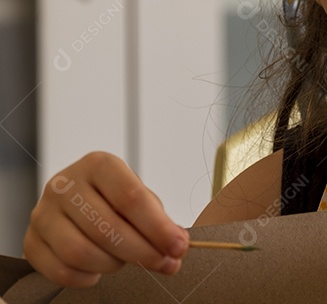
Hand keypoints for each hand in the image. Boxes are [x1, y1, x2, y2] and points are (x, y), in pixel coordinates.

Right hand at [24, 152, 188, 286]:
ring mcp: (43, 213)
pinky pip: (60, 270)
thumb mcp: (138, 195)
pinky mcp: (31, 241)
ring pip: (80, 252)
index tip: (179, 246)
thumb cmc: (113, 198)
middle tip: (165, 263)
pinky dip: (87, 277)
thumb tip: (176, 245)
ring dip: (113, 264)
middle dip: (142, 252)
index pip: (131, 197)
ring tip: (127, 260)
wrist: (74, 201)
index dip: (158, 227)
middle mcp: (65, 185)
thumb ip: (158, 218)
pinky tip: (100, 270)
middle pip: (106, 228)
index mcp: (97, 165)